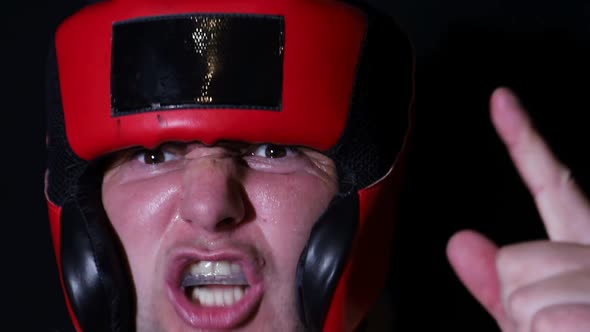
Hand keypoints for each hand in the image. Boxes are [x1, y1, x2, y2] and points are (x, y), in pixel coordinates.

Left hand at [446, 87, 589, 331]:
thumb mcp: (529, 325)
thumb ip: (499, 287)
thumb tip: (462, 242)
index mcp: (583, 254)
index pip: (550, 186)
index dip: (523, 141)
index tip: (500, 99)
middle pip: (516, 258)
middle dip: (518, 302)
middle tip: (557, 324)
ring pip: (526, 297)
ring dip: (536, 329)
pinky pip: (547, 317)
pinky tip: (573, 329)